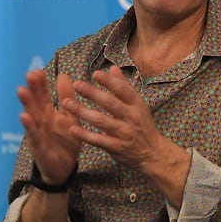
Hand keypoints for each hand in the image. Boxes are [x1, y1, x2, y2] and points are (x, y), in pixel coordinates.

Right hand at [16, 69, 81, 184]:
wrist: (65, 169)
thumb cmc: (65, 141)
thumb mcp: (70, 117)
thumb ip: (66, 98)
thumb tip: (64, 75)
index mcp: (48, 113)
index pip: (43, 94)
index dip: (40, 83)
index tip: (37, 69)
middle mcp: (41, 121)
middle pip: (35, 102)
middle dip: (32, 89)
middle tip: (29, 74)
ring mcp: (38, 133)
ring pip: (31, 116)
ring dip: (26, 104)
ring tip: (21, 90)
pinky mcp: (39, 147)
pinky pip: (33, 136)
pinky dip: (29, 126)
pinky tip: (24, 117)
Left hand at [67, 67, 188, 203]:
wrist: (153, 153)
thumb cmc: (143, 125)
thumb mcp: (138, 104)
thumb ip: (124, 86)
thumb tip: (112, 68)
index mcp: (137, 104)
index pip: (123, 90)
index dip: (109, 82)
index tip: (95, 73)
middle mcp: (131, 117)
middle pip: (110, 103)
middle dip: (92, 93)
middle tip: (76, 84)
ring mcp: (124, 133)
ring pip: (101, 121)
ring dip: (83, 112)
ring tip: (67, 104)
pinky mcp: (116, 147)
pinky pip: (98, 140)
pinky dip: (85, 135)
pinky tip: (73, 128)